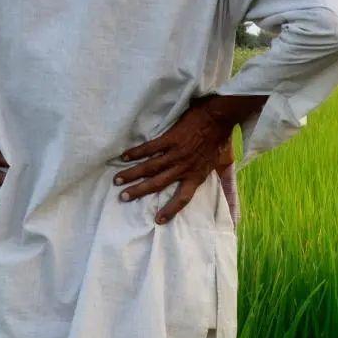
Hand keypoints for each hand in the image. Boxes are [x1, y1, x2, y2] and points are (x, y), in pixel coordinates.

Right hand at [114, 101, 233, 224]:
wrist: (220, 117)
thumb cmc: (219, 138)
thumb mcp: (217, 162)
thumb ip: (208, 172)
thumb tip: (208, 181)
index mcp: (197, 175)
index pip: (183, 198)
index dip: (171, 210)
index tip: (158, 220)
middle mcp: (184, 168)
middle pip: (158, 184)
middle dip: (139, 191)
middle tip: (123, 197)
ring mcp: (176, 153)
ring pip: (150, 167)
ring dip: (133, 174)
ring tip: (118, 180)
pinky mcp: (171, 139)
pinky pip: (150, 147)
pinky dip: (137, 153)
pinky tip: (125, 157)